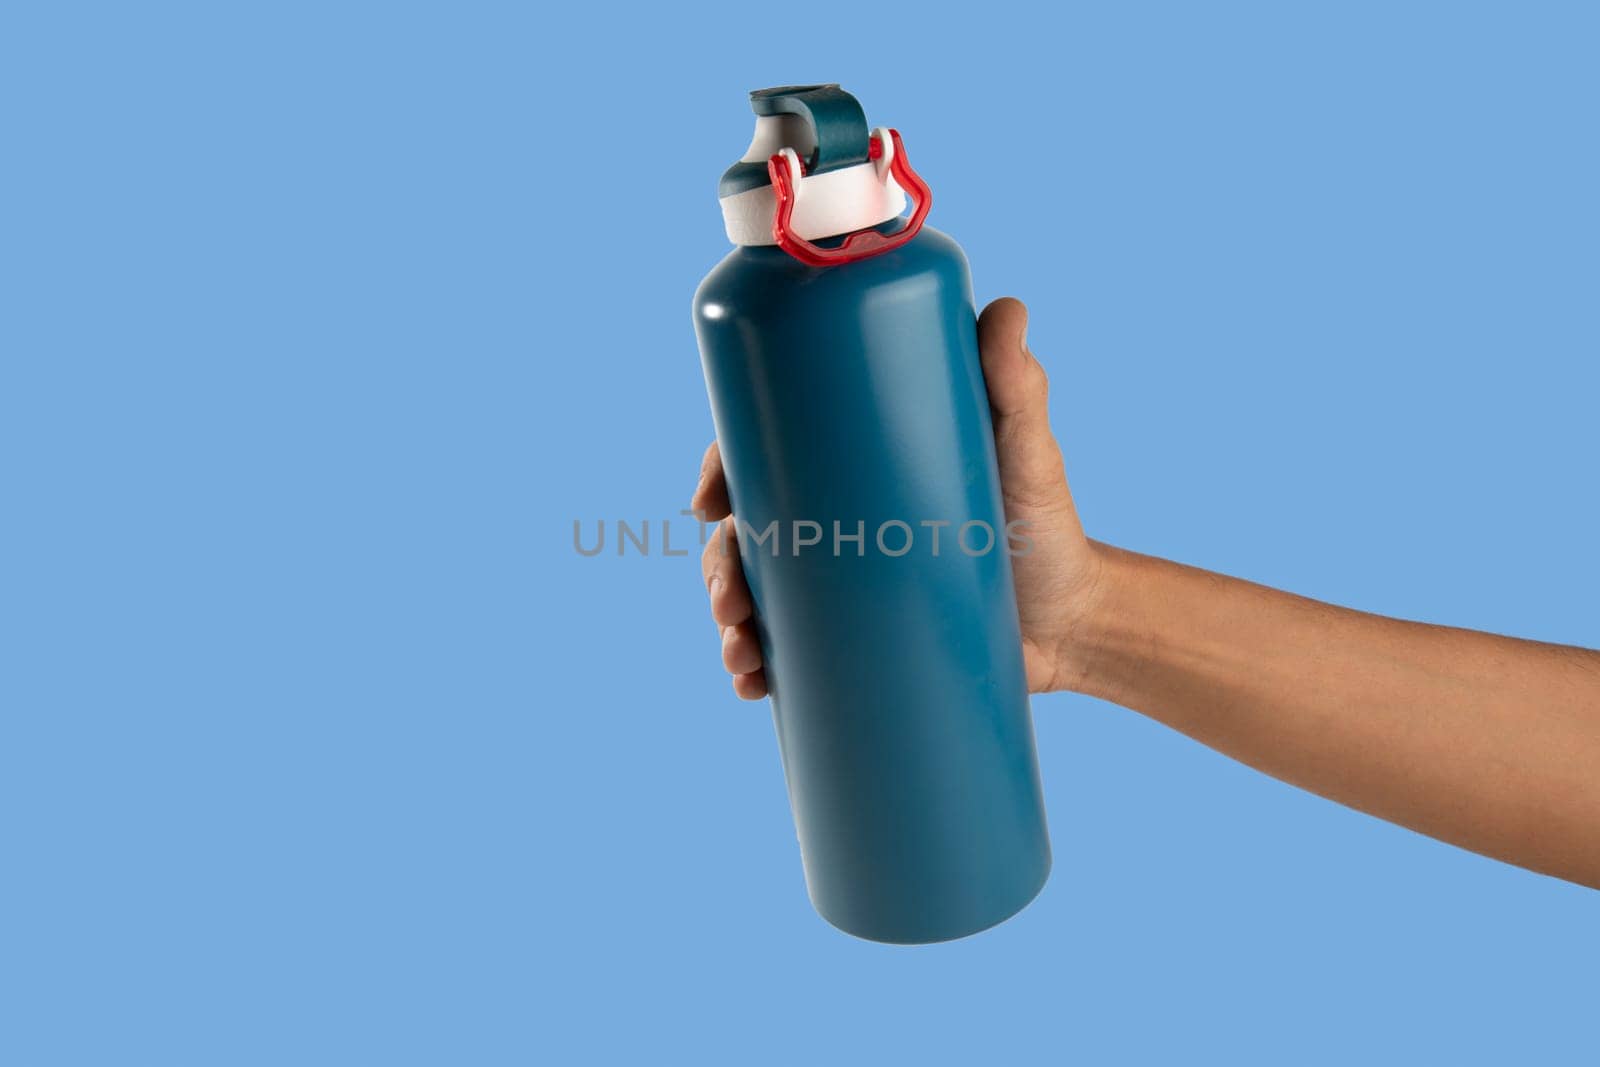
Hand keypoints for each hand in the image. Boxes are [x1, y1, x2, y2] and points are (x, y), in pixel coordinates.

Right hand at [692, 297, 1107, 698]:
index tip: (709, 502)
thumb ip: (1016, 383)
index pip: (768, 451)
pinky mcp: (853, 638)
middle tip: (729, 600)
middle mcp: (834, 518)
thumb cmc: (1046, 523)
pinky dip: (753, 666)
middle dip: (717, 565)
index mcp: (853, 464)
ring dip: (726, 618)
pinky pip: (784, 651)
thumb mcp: (1025, 449)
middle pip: (746, 529)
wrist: (1073, 622)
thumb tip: (1006, 309)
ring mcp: (840, 581)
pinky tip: (749, 683)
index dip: (721, 469)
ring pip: (753, 590)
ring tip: (741, 650)